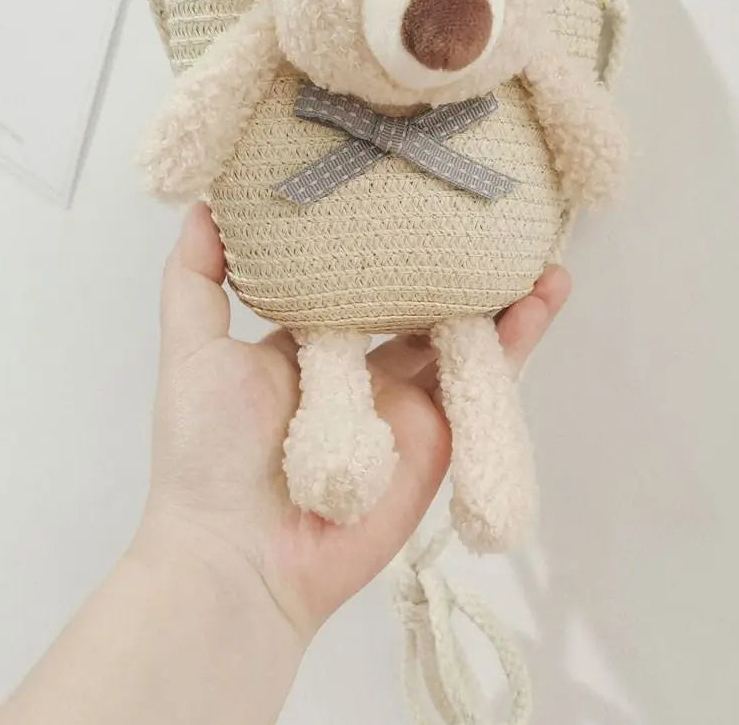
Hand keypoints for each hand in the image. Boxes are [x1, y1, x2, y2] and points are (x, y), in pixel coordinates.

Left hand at [136, 202, 570, 642]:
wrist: (241, 556)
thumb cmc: (207, 452)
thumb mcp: (192, 351)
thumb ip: (195, 280)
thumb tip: (204, 205)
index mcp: (313, 338)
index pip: (360, 272)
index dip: (388, 234)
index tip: (413, 181)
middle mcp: (366, 362)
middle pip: (423, 298)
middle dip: (457, 259)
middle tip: (489, 207)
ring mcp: (407, 399)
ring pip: (465, 332)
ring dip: (504, 292)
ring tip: (539, 247)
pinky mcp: (440, 433)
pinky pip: (485, 380)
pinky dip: (519, 339)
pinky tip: (546, 296)